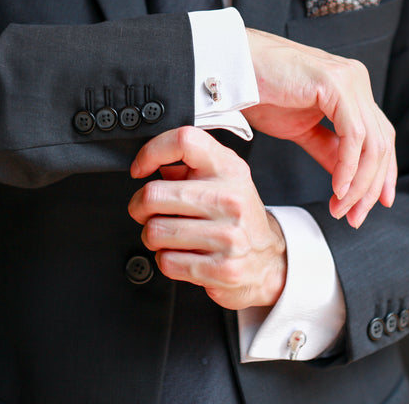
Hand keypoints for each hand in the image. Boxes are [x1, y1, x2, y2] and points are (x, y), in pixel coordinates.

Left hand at [129, 126, 286, 309]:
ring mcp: (228, 235)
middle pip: (153, 195)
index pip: (184, 141)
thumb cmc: (239, 217)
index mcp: (228, 168)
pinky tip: (183, 253)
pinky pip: (167, 261)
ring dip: (153, 237)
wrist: (268, 259)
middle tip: (148, 212)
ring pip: (155, 231)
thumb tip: (153, 162)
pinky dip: (166, 259)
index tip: (140, 168)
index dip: (151, 152)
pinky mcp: (222, 268)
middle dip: (140, 207)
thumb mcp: (224, 179)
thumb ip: (189, 166)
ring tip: (171, 235)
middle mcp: (230, 199)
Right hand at [243, 28, 396, 227]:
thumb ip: (328, 149)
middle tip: (355, 217)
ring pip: (373, 143)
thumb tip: (347, 179)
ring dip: (360, 184)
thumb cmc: (258, 92)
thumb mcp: (300, 129)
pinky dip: (349, 167)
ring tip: (341, 208)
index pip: (380, 135)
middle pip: (382, 142)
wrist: (231, 68)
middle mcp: (356, 81)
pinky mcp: (337, 85)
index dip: (383, 173)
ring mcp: (350, 80)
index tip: (376, 204)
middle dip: (371, 186)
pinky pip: (354, 136)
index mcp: (350, 89)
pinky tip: (338, 188)